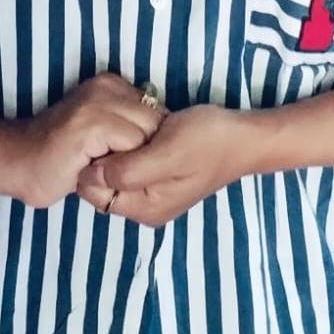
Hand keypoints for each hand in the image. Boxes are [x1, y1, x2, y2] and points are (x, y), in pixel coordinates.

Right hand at [6, 71, 168, 208]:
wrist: (16, 162)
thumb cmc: (61, 155)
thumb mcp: (100, 131)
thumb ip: (126, 125)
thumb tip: (166, 137)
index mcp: (110, 84)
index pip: (158, 113)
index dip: (151, 143)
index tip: (130, 161)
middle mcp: (106, 86)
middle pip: (157, 123)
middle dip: (148, 152)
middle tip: (119, 170)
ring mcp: (97, 103)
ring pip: (147, 136)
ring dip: (135, 161)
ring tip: (107, 171)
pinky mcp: (91, 125)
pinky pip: (132, 149)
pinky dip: (123, 168)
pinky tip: (97, 172)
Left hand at [75, 103, 248, 226]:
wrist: (243, 135)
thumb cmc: (207, 141)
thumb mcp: (166, 153)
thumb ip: (128, 169)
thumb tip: (91, 172)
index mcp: (145, 208)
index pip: (96, 193)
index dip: (91, 164)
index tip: (98, 135)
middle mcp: (145, 207)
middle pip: (102, 184)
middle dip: (101, 156)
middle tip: (110, 125)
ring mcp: (153, 192)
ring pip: (114, 172)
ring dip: (114, 149)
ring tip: (123, 124)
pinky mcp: (159, 174)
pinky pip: (129, 164)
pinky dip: (126, 147)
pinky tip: (136, 129)